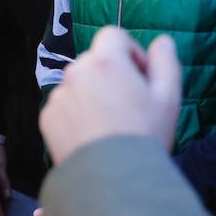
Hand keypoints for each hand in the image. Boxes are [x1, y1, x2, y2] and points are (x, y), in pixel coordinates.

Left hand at [39, 27, 180, 164]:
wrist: (114, 179)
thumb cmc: (145, 135)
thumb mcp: (168, 97)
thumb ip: (165, 62)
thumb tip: (162, 40)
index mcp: (104, 60)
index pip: (113, 36)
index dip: (130, 52)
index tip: (141, 78)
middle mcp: (75, 71)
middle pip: (94, 61)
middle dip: (112, 74)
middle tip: (129, 105)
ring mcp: (58, 95)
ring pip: (78, 84)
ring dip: (93, 94)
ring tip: (111, 125)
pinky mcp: (47, 117)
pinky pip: (64, 107)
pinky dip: (77, 114)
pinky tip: (93, 137)